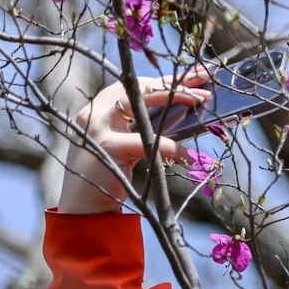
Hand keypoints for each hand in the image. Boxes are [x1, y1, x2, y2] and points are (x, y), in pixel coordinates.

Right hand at [57, 70, 211, 213]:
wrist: (83, 211)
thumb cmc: (107, 180)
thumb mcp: (126, 148)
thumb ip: (143, 130)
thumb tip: (180, 116)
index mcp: (98, 110)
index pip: (133, 85)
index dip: (163, 80)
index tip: (190, 76)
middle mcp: (95, 113)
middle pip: (139, 86)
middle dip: (174, 81)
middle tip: (205, 79)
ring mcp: (99, 127)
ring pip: (142, 102)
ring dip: (176, 98)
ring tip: (202, 101)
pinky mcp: (108, 146)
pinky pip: (149, 142)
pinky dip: (173, 148)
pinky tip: (190, 155)